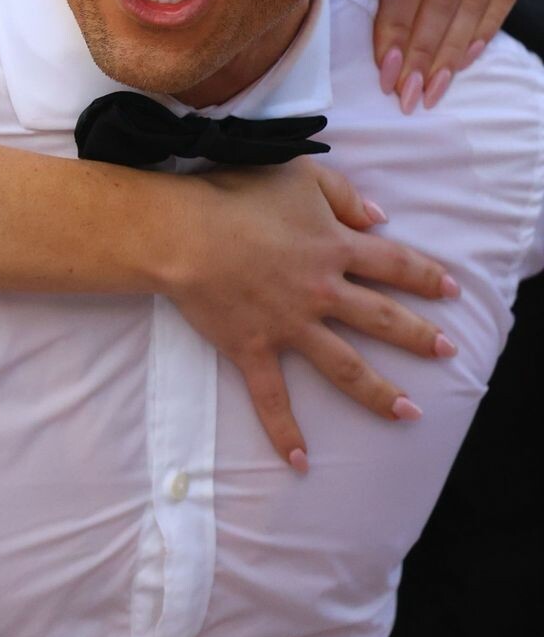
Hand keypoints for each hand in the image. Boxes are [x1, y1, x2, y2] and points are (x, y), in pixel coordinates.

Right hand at [167, 161, 458, 468]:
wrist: (185, 232)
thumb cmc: (238, 194)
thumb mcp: (299, 174)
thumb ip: (344, 195)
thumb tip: (379, 218)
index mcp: (334, 248)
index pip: (394, 263)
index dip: (425, 275)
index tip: (450, 288)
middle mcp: (321, 292)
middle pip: (382, 318)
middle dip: (418, 335)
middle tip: (447, 351)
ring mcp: (290, 326)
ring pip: (345, 366)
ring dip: (380, 392)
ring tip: (410, 413)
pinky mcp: (255, 349)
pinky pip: (273, 398)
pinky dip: (284, 432)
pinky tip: (300, 462)